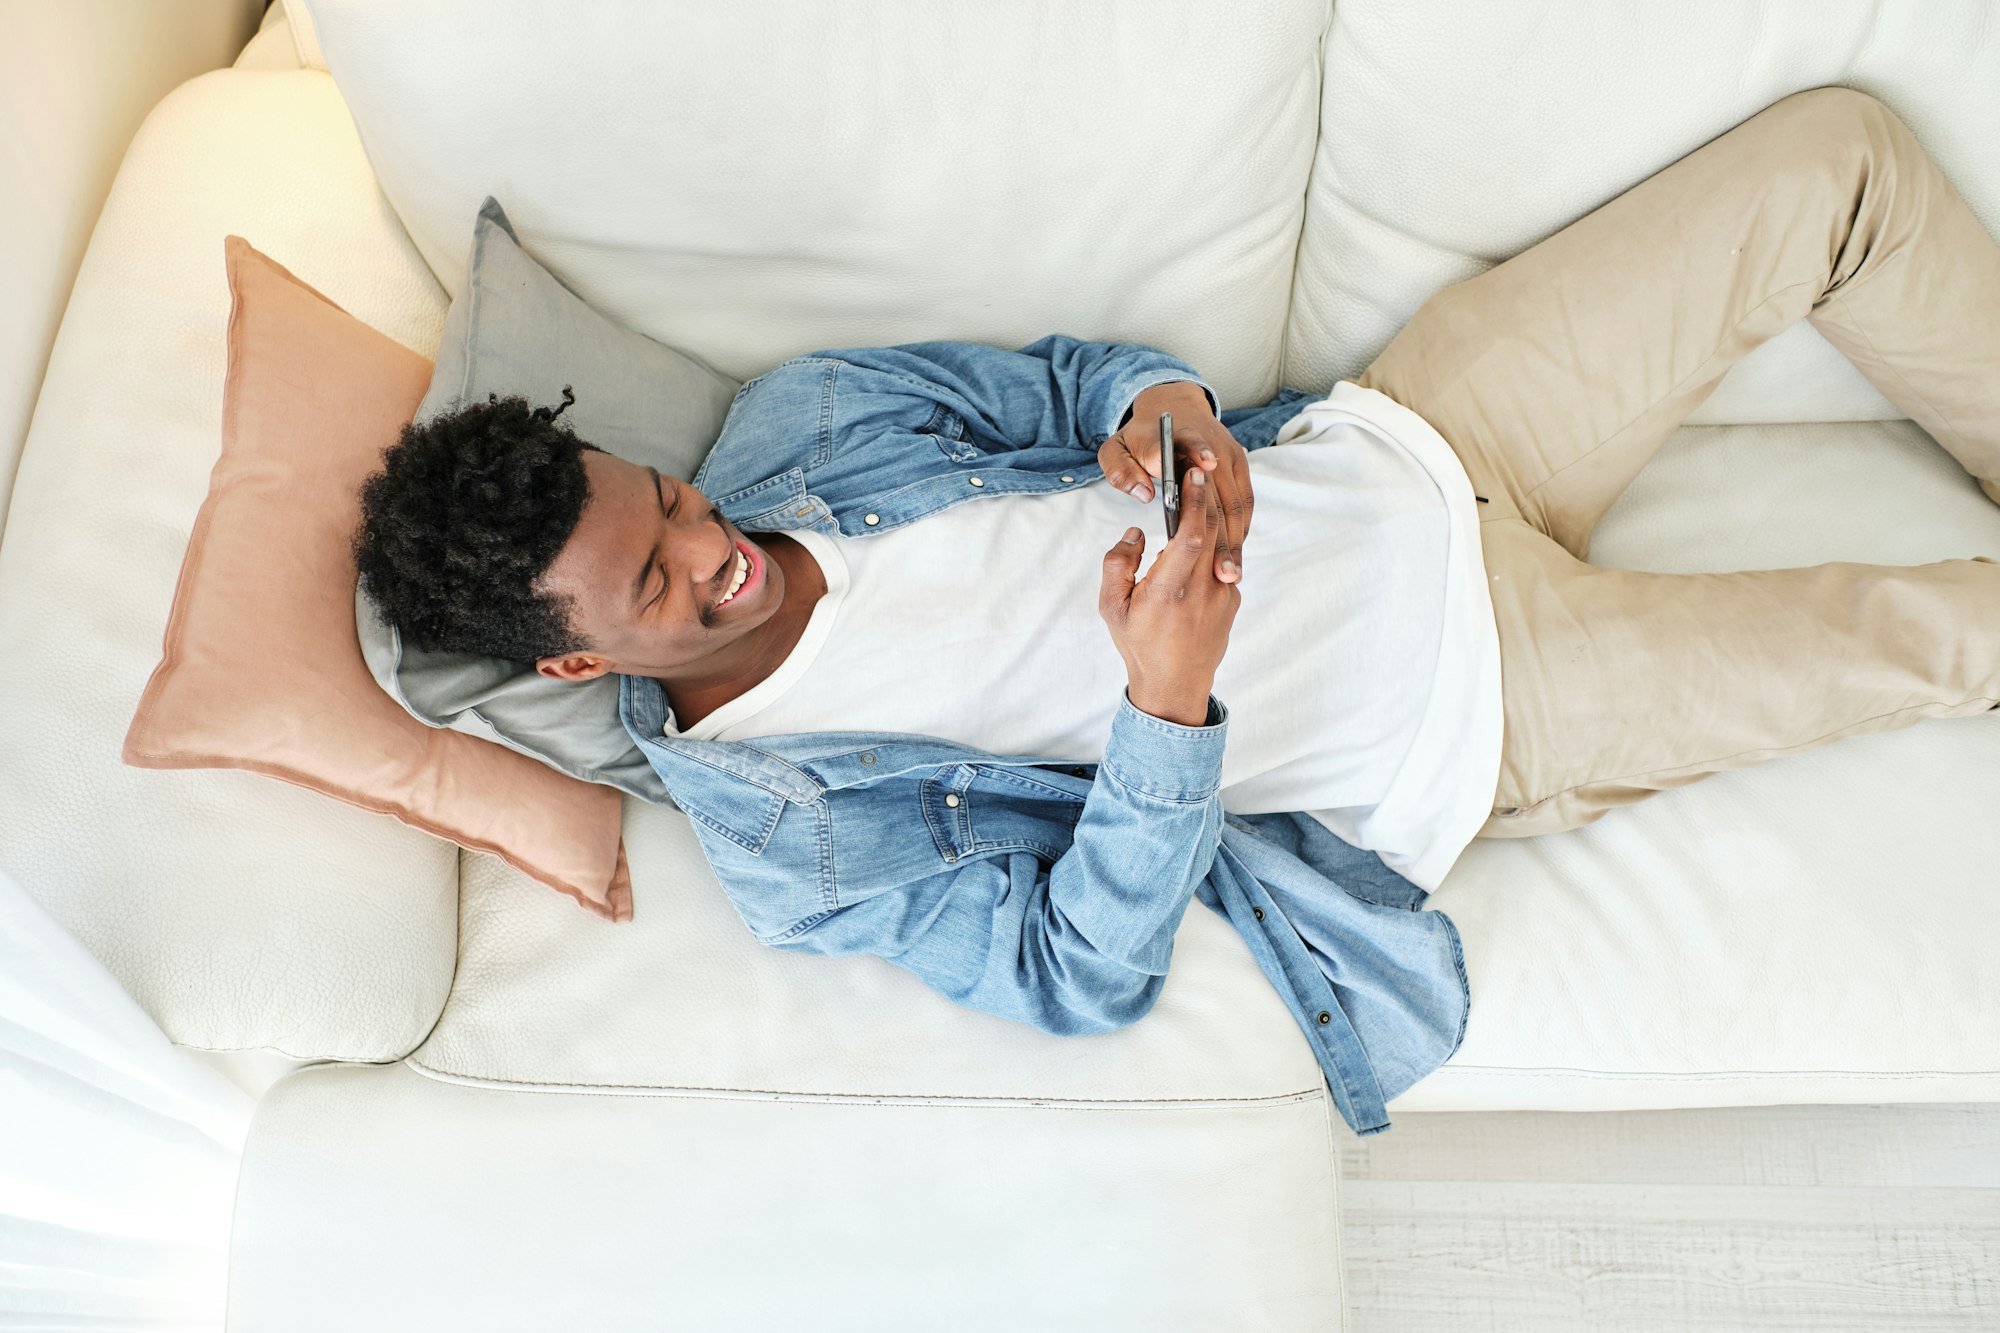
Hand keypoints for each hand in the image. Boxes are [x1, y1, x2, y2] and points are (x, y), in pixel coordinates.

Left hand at [1098, 381, 1253, 584]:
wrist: (1172, 408)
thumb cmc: (1139, 440)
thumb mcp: (1115, 449)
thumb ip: (1121, 470)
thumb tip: (1145, 495)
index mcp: (1177, 435)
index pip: (1190, 442)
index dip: (1199, 455)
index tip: (1207, 476)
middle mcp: (1210, 443)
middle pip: (1220, 492)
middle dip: (1222, 535)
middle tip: (1220, 573)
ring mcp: (1229, 455)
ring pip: (1236, 503)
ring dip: (1234, 541)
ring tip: (1230, 575)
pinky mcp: (1239, 465)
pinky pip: (1244, 502)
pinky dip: (1240, 530)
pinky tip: (1232, 556)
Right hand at [1099, 460, 1238, 725]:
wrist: (1175, 684)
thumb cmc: (1139, 645)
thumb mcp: (1111, 607)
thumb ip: (1117, 564)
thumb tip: (1136, 532)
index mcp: (1167, 592)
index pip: (1189, 536)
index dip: (1193, 502)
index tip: (1192, 475)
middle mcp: (1200, 592)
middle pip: (1212, 530)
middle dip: (1205, 495)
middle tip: (1195, 468)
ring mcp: (1222, 597)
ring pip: (1221, 543)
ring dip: (1212, 515)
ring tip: (1198, 494)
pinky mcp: (1232, 600)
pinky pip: (1223, 562)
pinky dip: (1213, 543)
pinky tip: (1200, 535)